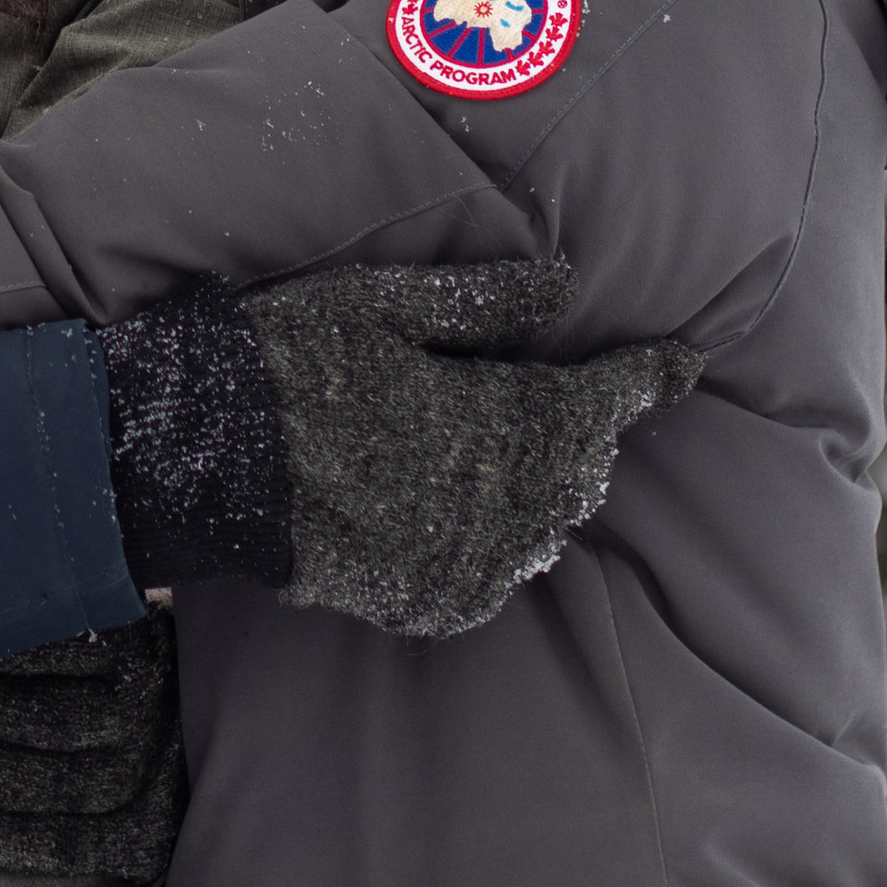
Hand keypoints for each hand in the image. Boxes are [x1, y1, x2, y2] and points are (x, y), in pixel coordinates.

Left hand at [0, 611, 183, 883]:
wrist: (229, 727)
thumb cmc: (147, 660)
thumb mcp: (120, 616)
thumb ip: (66, 610)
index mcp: (137, 650)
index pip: (52, 649)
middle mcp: (143, 715)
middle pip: (42, 716)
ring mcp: (146, 777)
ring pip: (51, 780)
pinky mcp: (145, 834)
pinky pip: (77, 843)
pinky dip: (21, 838)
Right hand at [99, 259, 699, 638]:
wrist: (202, 459)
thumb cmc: (288, 359)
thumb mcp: (380, 302)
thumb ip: (483, 300)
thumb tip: (567, 283)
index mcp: (497, 422)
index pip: (602, 400)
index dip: (648, 376)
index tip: (683, 359)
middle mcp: (500, 505)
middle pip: (581, 466)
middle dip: (587, 425)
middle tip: (579, 388)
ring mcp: (466, 564)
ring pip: (547, 525)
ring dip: (548, 481)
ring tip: (527, 442)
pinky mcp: (430, 603)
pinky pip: (498, 572)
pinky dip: (501, 535)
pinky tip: (472, 502)